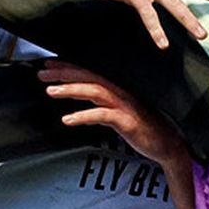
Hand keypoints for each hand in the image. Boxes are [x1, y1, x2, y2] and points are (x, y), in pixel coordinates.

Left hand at [38, 60, 186, 166]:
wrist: (166, 144)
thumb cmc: (140, 127)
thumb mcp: (116, 112)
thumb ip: (99, 103)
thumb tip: (79, 98)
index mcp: (116, 88)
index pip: (89, 72)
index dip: (68, 67)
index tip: (47, 64)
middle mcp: (120, 92)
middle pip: (89, 76)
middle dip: (64, 73)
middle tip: (41, 73)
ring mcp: (124, 105)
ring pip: (94, 91)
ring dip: (70, 89)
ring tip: (49, 91)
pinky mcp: (127, 121)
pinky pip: (102, 115)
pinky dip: (84, 116)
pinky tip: (68, 120)